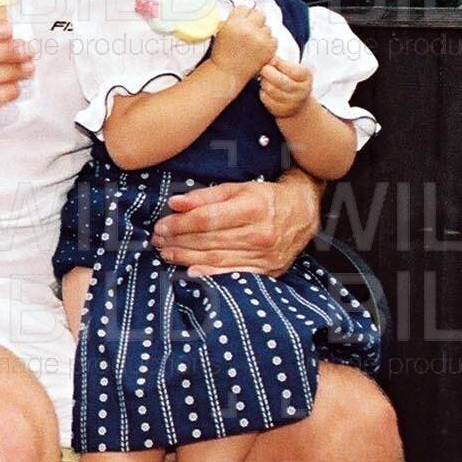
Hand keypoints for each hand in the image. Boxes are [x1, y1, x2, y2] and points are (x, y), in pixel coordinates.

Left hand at [152, 175, 319, 276]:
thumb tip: (174, 203)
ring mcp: (265, 255)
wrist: (303, 213)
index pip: (207, 219)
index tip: (161, 225)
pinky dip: (209, 274)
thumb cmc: (266, 197)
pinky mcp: (267, 270)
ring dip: (186, 257)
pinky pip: (232, 273)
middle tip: (158, 241)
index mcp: (253, 208)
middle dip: (178, 241)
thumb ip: (205, 196)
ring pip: (217, 258)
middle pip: (209, 240)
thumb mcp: (238, 188)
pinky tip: (190, 272)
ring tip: (166, 253)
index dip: (180, 224)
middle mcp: (260, 234)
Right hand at [207, 6, 275, 82]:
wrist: (227, 73)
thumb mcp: (221, 32)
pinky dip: (268, 42)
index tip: (242, 20)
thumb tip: (245, 13)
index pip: (245, 8)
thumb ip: (233, 20)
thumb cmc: (222, 54)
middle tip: (249, 30)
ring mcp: (260, 38)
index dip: (244, 15)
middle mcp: (248, 28)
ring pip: (267, 27)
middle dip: (255, 21)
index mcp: (234, 23)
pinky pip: (274, 38)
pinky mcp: (269, 48)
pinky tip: (258, 49)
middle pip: (259, 14)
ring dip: (262, 32)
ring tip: (252, 42)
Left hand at [258, 56, 313, 117]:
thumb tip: (269, 58)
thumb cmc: (292, 80)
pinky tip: (265, 89)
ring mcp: (292, 103)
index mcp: (306, 77)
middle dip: (267, 72)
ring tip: (264, 78)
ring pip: (271, 89)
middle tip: (263, 68)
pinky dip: (262, 92)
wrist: (298, 103)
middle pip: (279, 81)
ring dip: (263, 82)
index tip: (271, 60)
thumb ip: (284, 63)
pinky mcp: (281, 110)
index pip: (291, 69)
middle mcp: (301, 91)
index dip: (278, 63)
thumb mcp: (295, 69)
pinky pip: (266, 99)